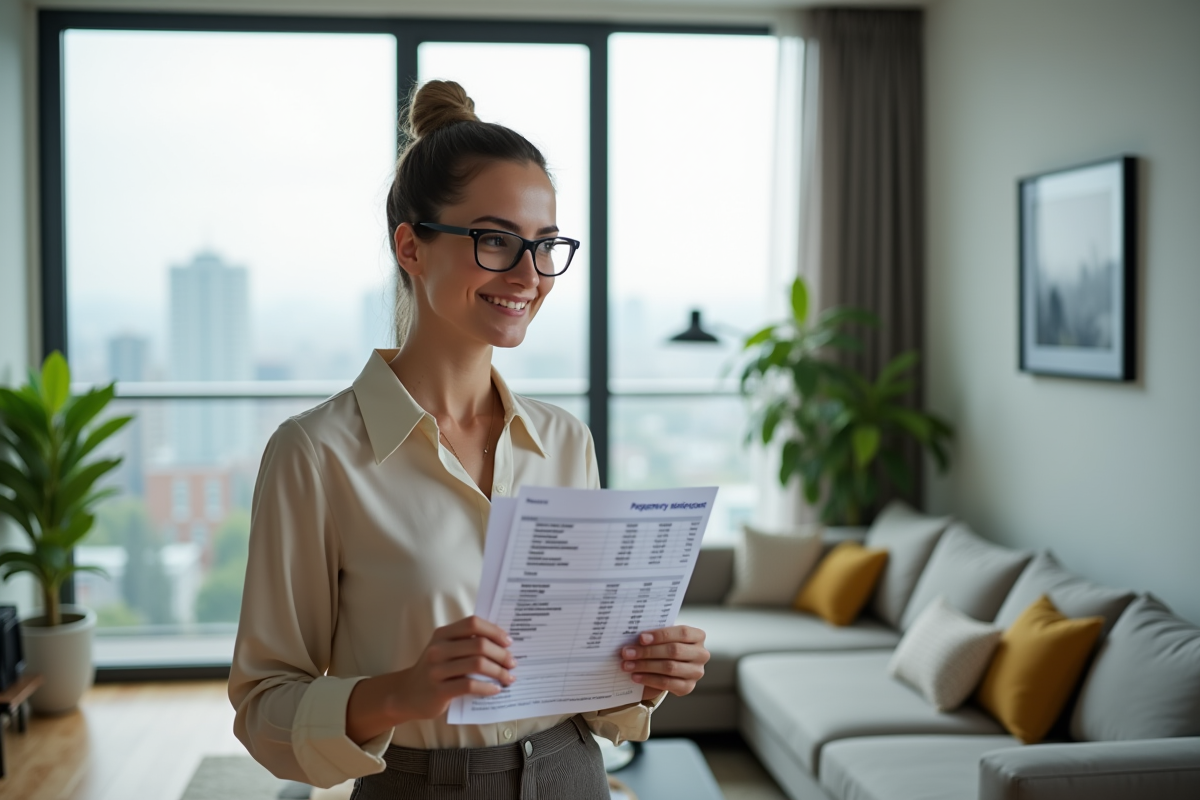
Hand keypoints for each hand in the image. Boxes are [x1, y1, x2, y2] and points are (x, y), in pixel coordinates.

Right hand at [393, 615, 516, 721]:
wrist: (407, 694)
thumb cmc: (435, 670)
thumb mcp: (445, 650)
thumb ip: (466, 644)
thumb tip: (503, 644)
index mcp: (442, 634)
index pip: (473, 624)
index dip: (494, 631)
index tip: (509, 642)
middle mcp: (438, 649)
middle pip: (479, 645)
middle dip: (501, 654)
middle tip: (512, 663)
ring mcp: (436, 669)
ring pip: (477, 664)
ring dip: (499, 671)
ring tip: (508, 677)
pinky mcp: (439, 690)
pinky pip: (470, 685)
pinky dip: (487, 687)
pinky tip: (496, 689)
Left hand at [619, 625, 708, 700]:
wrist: (669, 666)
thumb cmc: (665, 645)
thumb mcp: (664, 637)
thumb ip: (655, 635)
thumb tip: (633, 635)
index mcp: (698, 636)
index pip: (682, 633)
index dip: (661, 635)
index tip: (641, 638)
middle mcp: (701, 654)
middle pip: (674, 651)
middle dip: (648, 652)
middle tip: (627, 653)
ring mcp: (696, 672)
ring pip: (670, 667)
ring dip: (645, 666)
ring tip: (628, 665)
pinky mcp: (688, 687)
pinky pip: (667, 683)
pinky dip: (648, 679)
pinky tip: (635, 676)